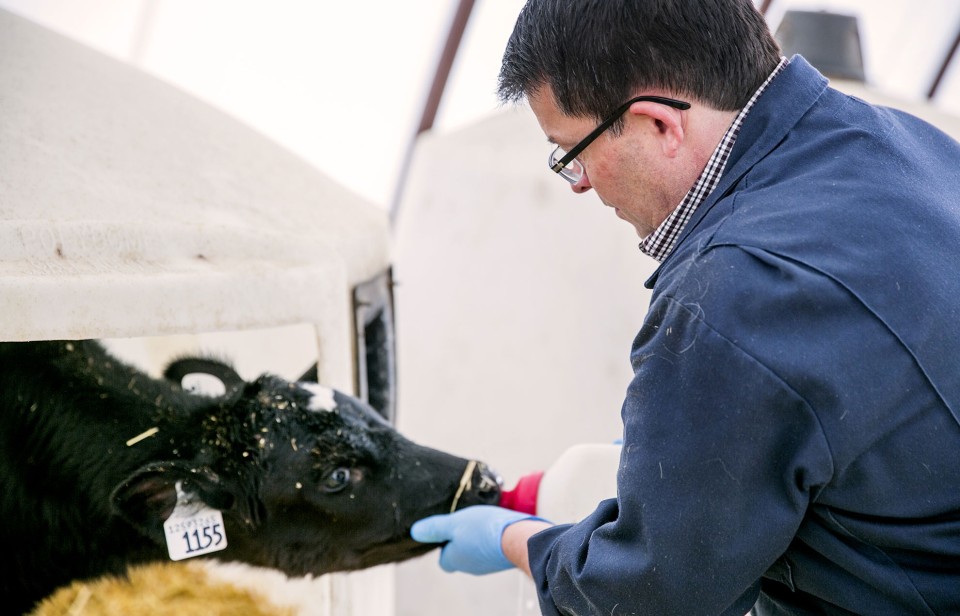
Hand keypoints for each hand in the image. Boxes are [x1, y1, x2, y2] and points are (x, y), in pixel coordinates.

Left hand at [411, 505, 538, 574]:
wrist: (519, 538)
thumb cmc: (483, 530)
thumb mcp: (454, 523)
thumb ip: (435, 528)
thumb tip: (415, 532)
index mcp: (455, 559)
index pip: (443, 560)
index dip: (443, 545)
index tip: (448, 531)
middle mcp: (471, 567)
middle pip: (460, 555)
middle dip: (461, 540)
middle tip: (465, 522)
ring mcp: (488, 564)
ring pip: (477, 552)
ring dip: (478, 538)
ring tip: (482, 521)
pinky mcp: (504, 559)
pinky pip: (493, 549)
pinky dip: (492, 539)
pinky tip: (496, 527)